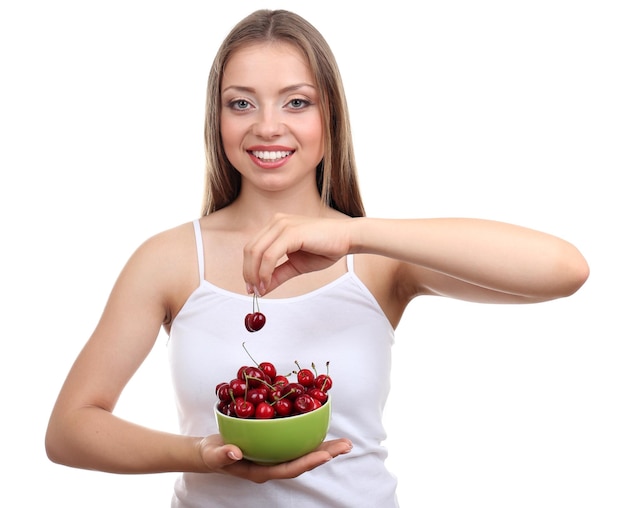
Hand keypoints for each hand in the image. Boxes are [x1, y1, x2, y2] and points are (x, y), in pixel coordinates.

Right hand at [199, 435, 351, 482]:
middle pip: (304, 461)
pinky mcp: (277, 445)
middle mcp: (275, 464)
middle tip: (346, 446)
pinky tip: (322, 426)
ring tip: (345, 442)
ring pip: (304, 452)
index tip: (325, 455)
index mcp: (263, 471)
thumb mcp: (214, 454)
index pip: (290, 468)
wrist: (210, 451)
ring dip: (325, 447)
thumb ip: (224, 454)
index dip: (308, 462)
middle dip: (326, 454)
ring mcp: (277, 456)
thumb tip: (236, 452)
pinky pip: (297, 441)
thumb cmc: (213, 455)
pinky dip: (311, 434)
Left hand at [243, 213, 352, 294]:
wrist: (347, 239)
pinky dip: (264, 272)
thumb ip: (277, 274)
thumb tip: (260, 289)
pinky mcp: (291, 232)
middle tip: (253, 292)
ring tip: (260, 290)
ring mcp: (282, 225)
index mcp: (276, 226)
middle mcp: (276, 222)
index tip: (251, 288)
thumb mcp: (296, 266)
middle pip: (249, 249)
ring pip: (256, 252)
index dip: (247, 269)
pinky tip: (267, 283)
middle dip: (248, 273)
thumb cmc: (325, 248)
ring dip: (254, 274)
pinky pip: (269, 255)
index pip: (252, 247)